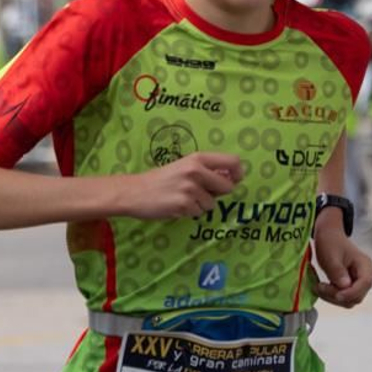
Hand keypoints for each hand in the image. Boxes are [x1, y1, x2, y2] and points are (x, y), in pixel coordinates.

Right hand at [117, 152, 243, 218]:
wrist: (134, 191)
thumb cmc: (160, 179)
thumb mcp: (184, 167)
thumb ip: (206, 171)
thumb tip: (231, 178)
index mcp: (197, 158)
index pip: (233, 162)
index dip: (238, 173)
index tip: (234, 180)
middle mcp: (196, 171)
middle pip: (227, 187)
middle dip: (218, 194)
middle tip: (201, 193)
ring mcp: (190, 188)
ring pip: (212, 204)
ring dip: (200, 205)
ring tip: (182, 198)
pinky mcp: (184, 205)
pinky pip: (198, 213)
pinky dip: (189, 213)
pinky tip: (175, 205)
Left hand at [312, 226, 371, 307]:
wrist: (329, 236)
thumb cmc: (331, 242)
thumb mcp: (331, 255)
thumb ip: (338, 271)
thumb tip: (345, 286)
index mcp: (365, 265)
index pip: (365, 283)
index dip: (351, 292)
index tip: (336, 294)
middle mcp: (366, 276)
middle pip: (357, 296)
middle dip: (337, 295)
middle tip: (319, 287)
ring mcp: (359, 283)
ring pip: (349, 300)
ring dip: (332, 297)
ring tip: (318, 287)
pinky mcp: (351, 287)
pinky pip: (344, 298)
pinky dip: (332, 296)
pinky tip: (321, 288)